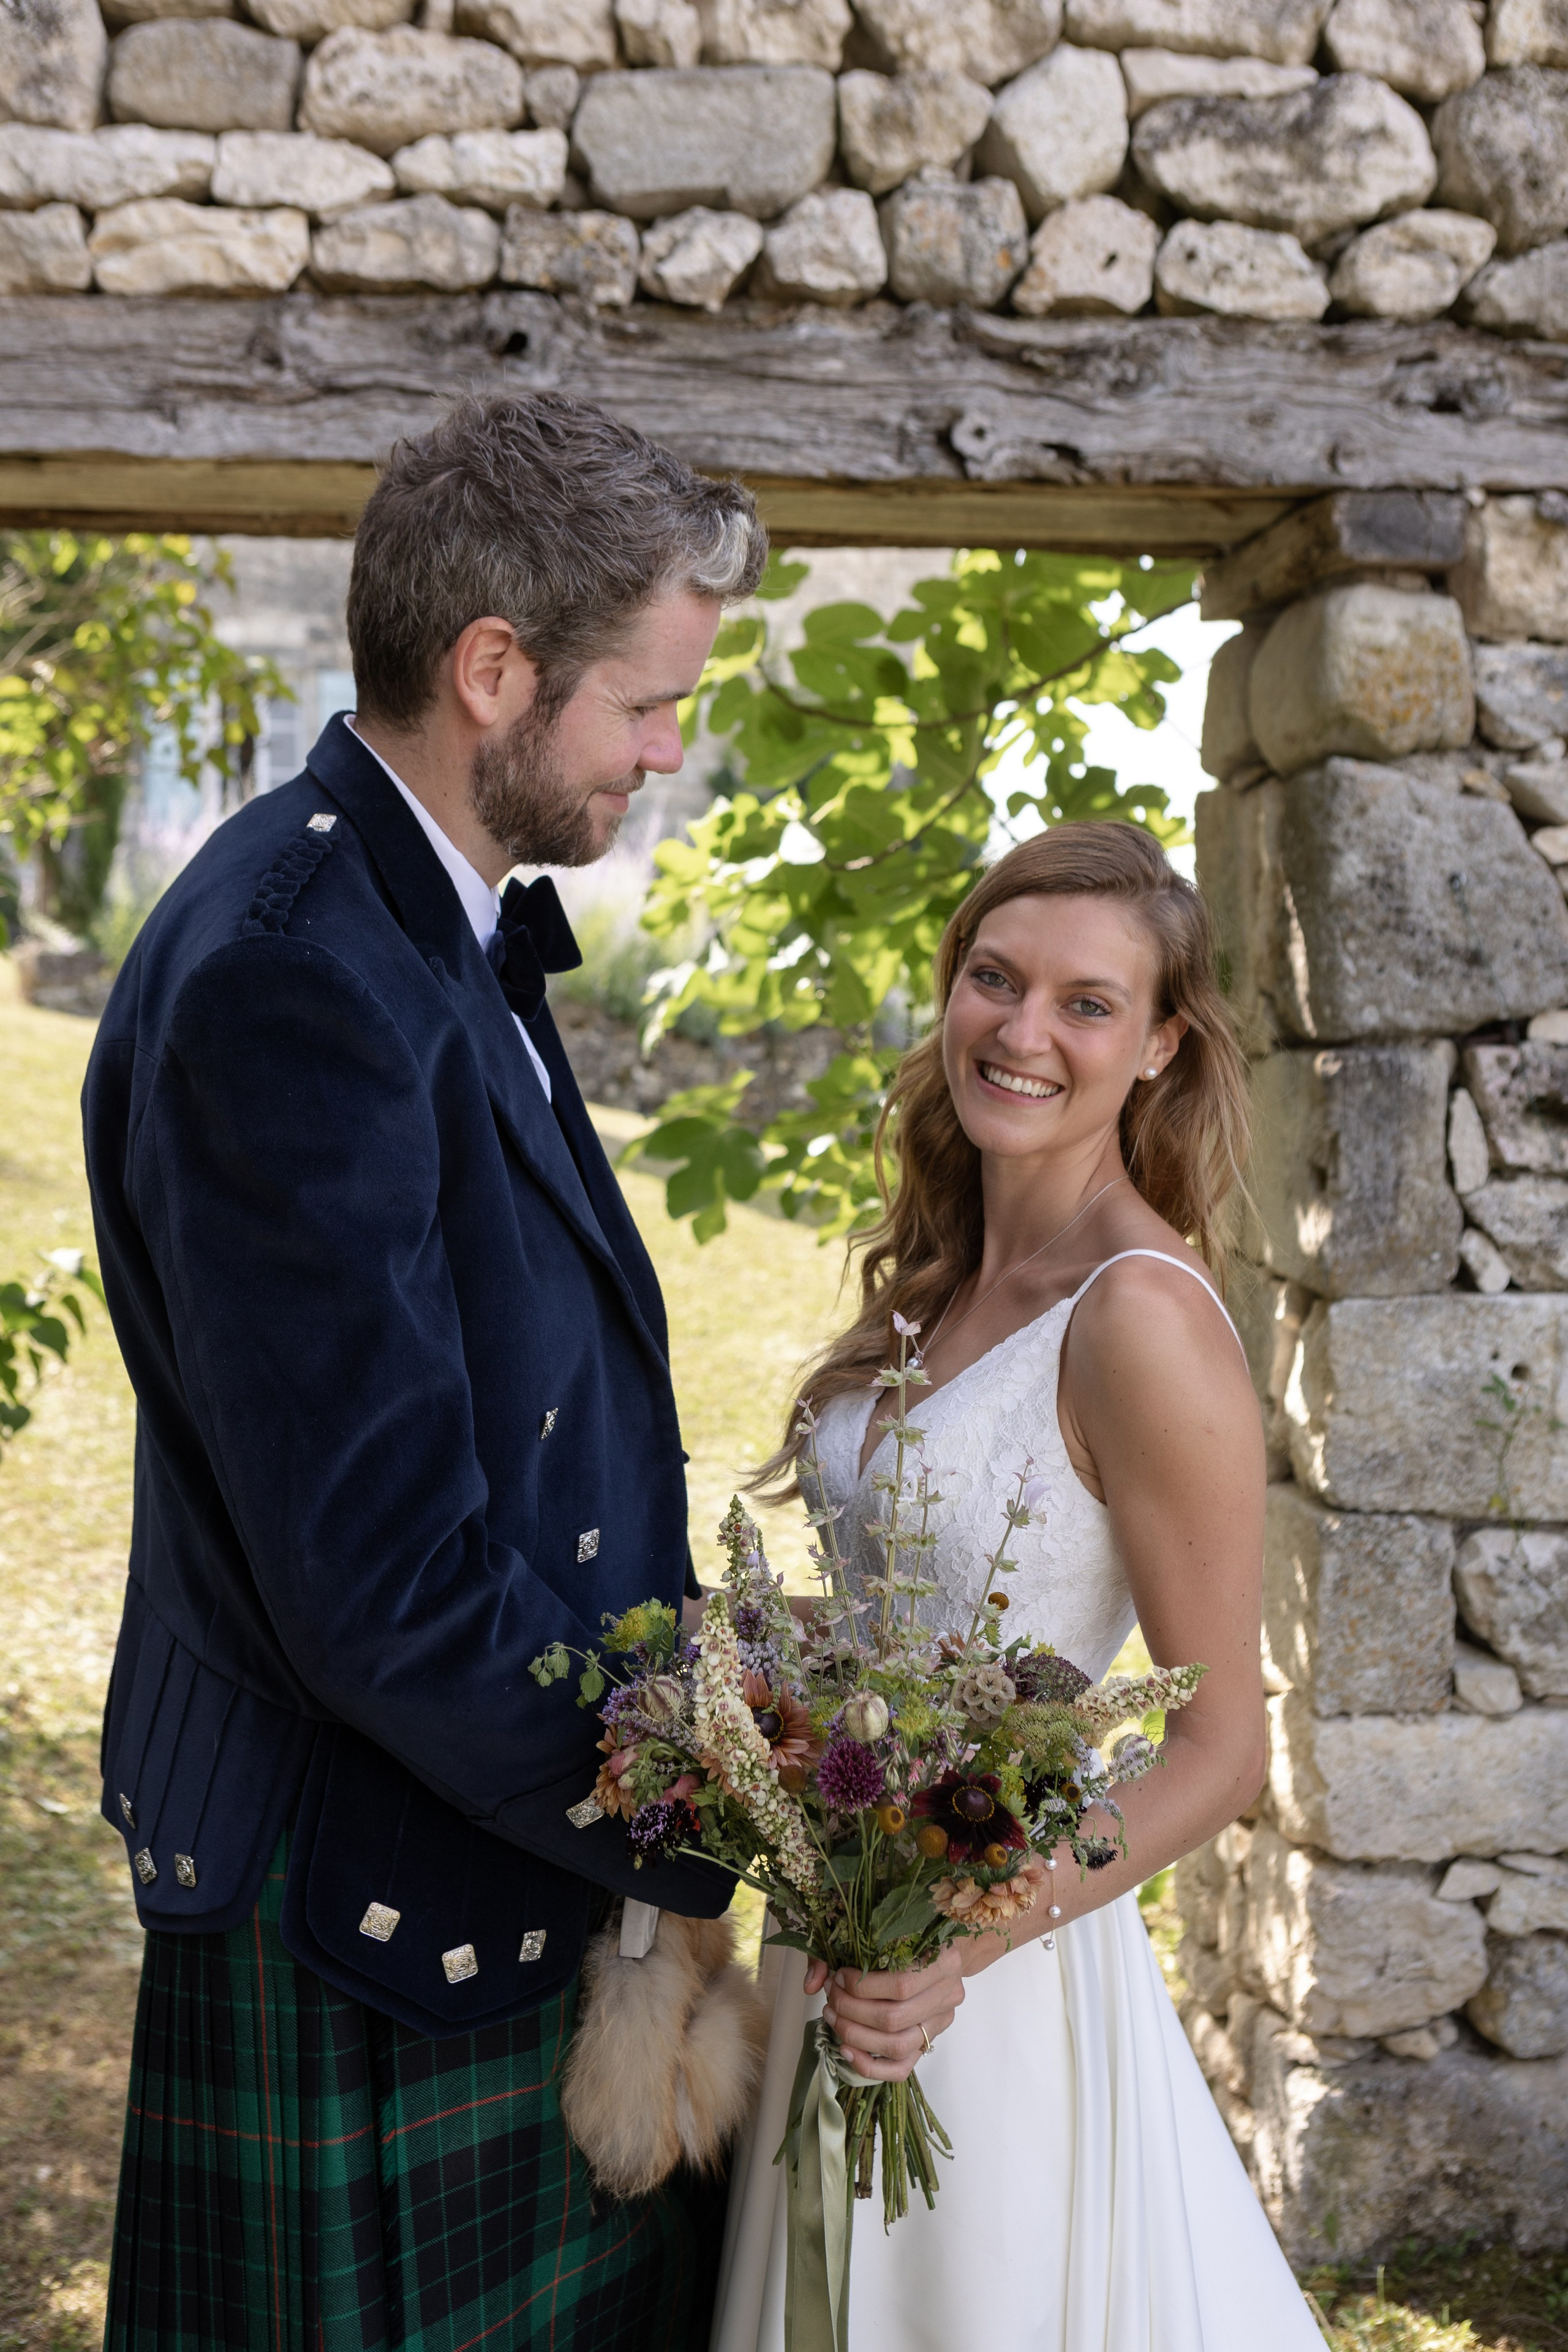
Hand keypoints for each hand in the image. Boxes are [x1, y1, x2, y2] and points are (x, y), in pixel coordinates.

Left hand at [804, 1945, 965, 2079]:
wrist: (942, 1950)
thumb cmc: (907, 1935)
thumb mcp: (880, 1929)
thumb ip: (842, 1947)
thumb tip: (812, 1982)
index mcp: (944, 1960)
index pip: (900, 1985)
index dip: (861, 1986)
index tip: (837, 1976)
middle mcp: (948, 1995)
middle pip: (894, 2018)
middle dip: (852, 2010)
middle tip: (830, 1996)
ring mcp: (940, 2023)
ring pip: (896, 2045)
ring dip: (856, 2035)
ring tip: (833, 2017)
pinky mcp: (928, 2043)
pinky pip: (900, 2068)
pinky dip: (869, 2064)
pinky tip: (845, 2049)